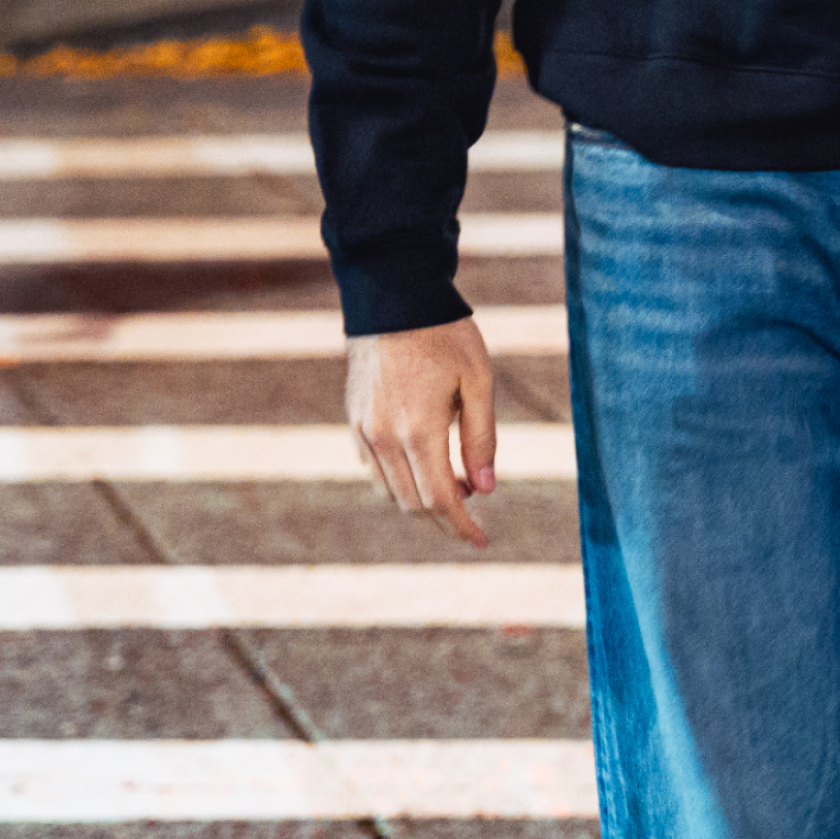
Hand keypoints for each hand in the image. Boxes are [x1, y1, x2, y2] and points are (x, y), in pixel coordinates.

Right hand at [346, 317, 499, 547]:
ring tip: (454, 482)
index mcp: (418, 430)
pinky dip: (399, 482)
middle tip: (473, 508)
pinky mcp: (354, 420)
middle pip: (413, 504)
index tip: (481, 541)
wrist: (392, 297)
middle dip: (445, 517)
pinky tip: (423, 466)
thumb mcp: (478, 381)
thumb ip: (482, 438)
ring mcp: (364, 431)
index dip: (461, 526)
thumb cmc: (444, 335)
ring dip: (421, 501)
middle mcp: (384, 438)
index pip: (440, 500)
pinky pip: (374, 470)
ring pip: (390, 492)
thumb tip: (485, 488)